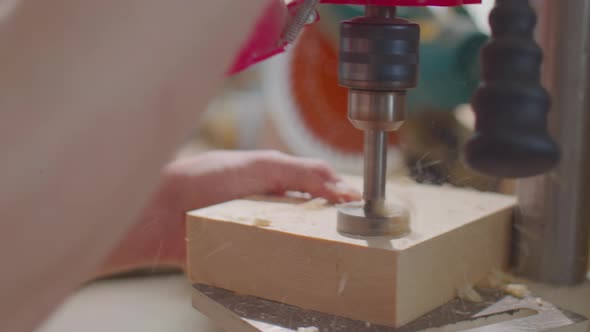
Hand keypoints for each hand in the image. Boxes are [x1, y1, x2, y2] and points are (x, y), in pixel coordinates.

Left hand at [97, 150, 359, 276]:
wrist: (161, 214)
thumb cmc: (205, 180)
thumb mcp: (260, 166)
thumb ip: (301, 171)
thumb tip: (343, 186)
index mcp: (276, 184)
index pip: (319, 193)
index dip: (342, 202)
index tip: (365, 213)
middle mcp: (270, 211)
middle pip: (312, 225)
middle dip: (333, 233)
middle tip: (356, 242)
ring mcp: (258, 236)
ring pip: (297, 250)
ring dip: (314, 256)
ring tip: (338, 263)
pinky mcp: (245, 261)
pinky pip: (274, 272)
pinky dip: (289, 275)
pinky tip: (303, 278)